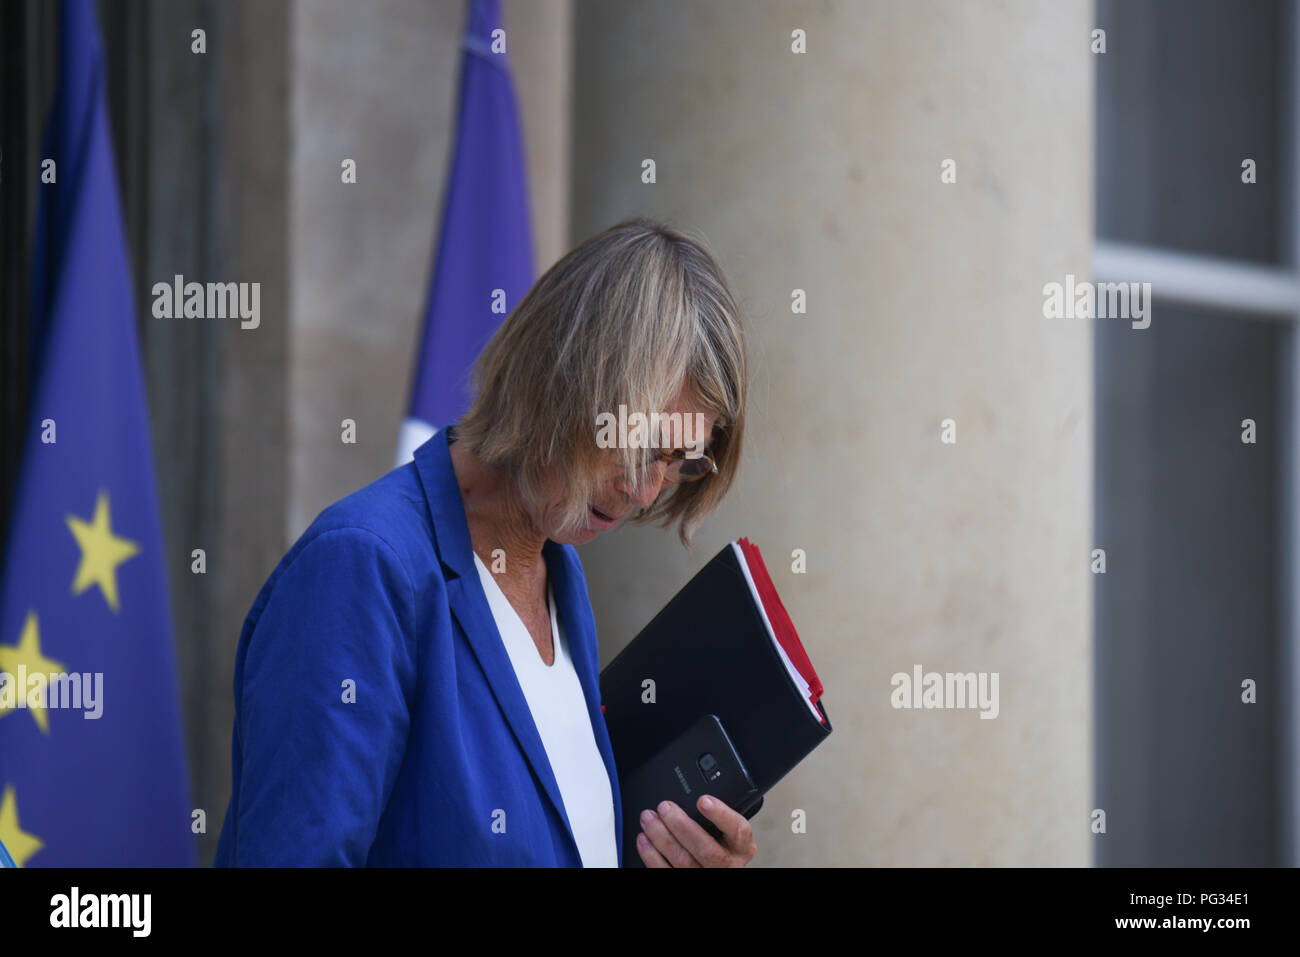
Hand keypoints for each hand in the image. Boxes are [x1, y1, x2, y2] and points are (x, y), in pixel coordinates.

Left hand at [635, 795, 756, 866]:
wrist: (715, 869)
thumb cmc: (720, 846)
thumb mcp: (728, 831)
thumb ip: (717, 816)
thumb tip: (692, 792)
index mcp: (741, 847)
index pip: (737, 830)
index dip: (720, 815)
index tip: (703, 800)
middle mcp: (727, 865)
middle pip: (705, 848)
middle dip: (681, 825)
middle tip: (665, 807)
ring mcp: (705, 875)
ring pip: (682, 860)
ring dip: (661, 836)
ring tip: (649, 818)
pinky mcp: (684, 882)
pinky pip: (665, 872)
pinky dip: (651, 855)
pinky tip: (644, 839)